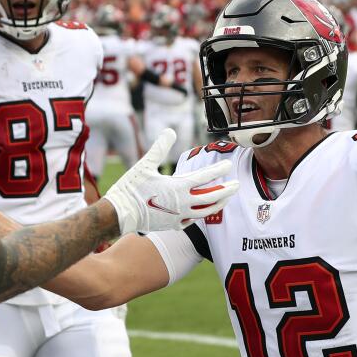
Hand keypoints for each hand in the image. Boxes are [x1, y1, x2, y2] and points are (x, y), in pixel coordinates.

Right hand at [103, 129, 239, 234]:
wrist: (120, 214)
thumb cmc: (131, 188)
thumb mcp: (145, 164)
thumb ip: (160, 148)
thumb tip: (169, 131)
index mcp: (178, 187)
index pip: (204, 177)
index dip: (218, 170)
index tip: (228, 165)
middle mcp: (183, 203)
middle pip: (211, 197)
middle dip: (226, 190)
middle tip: (236, 185)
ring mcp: (179, 216)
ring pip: (205, 212)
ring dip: (218, 204)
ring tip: (226, 199)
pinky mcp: (173, 225)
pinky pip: (192, 221)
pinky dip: (201, 215)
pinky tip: (204, 212)